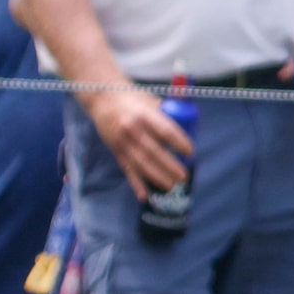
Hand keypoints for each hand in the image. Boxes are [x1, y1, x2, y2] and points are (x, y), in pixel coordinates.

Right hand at [86, 84, 192, 199]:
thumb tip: (190, 124)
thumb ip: (169, 113)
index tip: (190, 152)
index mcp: (145, 114)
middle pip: (153, 151)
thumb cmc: (134, 98)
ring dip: (157, 177)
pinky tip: (144, 195)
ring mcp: (122, 141)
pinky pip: (127, 169)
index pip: (165, 130)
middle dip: (170, 166)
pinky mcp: (116, 150)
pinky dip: (136, 183)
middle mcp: (132, 129)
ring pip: (141, 163)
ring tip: (171, 186)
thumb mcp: (151, 100)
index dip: (178, 142)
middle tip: (184, 176)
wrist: (103, 98)